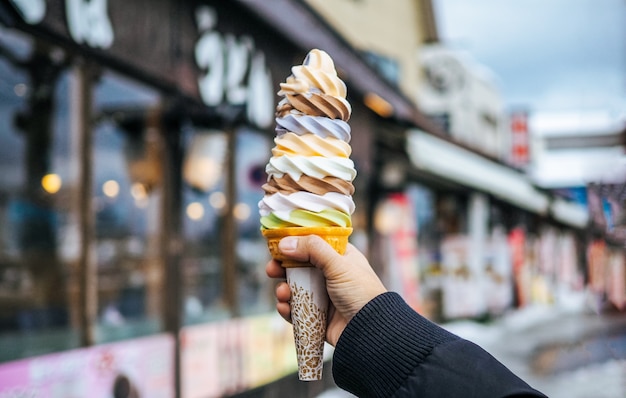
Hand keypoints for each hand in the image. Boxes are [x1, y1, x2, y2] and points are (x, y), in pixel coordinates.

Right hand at [265, 235, 386, 345]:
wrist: (369, 331)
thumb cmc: (361, 292)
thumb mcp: (338, 264)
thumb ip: (312, 249)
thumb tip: (285, 242)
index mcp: (338, 257)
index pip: (312, 243)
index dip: (295, 243)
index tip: (278, 245)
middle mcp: (328, 274)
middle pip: (297, 266)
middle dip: (281, 268)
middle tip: (271, 270)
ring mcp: (321, 295)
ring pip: (293, 288)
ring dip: (283, 290)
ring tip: (284, 294)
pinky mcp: (315, 315)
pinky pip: (294, 309)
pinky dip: (287, 308)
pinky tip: (286, 308)